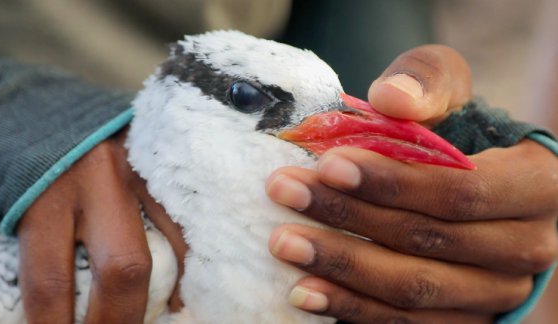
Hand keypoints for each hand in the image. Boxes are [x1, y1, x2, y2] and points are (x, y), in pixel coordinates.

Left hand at [17, 129, 185, 322]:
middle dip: (120, 317)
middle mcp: (97, 181)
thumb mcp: (24, 208)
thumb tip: (70, 307)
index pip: (50, 280)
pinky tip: (182, 285)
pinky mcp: (160, 163)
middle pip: (121, 268)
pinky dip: (186, 257)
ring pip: (167, 245)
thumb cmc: (33, 166)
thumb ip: (49, 252)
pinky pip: (185, 218)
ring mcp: (139, 169)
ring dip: (165, 291)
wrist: (52, 109)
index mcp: (45, 195)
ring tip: (161, 314)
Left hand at [266, 45, 557, 322]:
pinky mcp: (464, 319)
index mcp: (536, 187)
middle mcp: (525, 248)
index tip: (328, 164)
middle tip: (286, 194)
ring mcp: (495, 293)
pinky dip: (352, 307)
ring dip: (341, 266)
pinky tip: (305, 291)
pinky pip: (406, 323)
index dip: (391, 181)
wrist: (470, 183)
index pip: (460, 191)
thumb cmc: (459, 128)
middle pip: (427, 241)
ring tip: (284, 242)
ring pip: (413, 289)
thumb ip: (426, 83)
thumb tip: (390, 99)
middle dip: (349, 218)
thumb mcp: (450, 88)